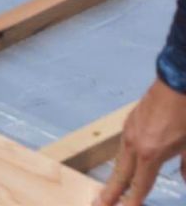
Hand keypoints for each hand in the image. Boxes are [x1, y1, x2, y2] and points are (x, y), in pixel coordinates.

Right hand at [97, 80, 185, 205]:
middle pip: (120, 175)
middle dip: (110, 193)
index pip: (140, 185)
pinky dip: (122, 160)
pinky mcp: (130, 121)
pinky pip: (124, 146)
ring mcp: (130, 131)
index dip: (132, 201)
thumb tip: (184, 179)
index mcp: (150, 153)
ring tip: (109, 190)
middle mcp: (134, 144)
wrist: (177, 82)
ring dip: (115, 177)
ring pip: (120, 159)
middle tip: (99, 204)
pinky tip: (125, 163)